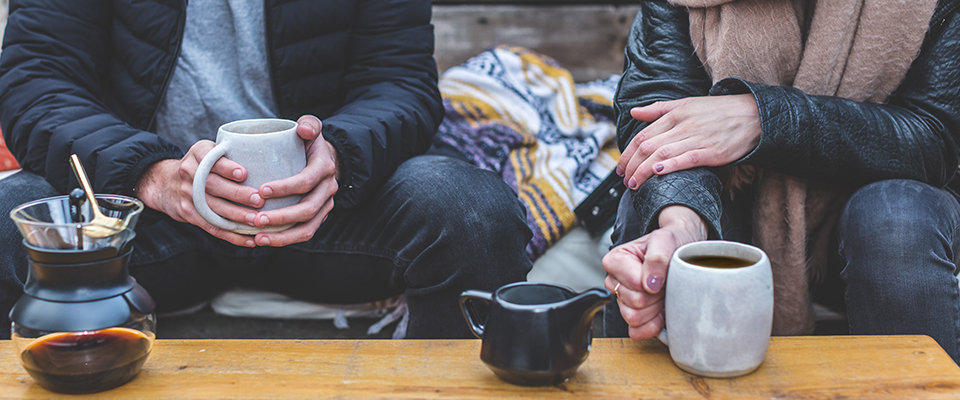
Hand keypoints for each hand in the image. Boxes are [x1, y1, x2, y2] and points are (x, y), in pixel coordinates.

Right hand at [135, 141, 263, 246]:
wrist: (165, 183)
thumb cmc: (200, 165)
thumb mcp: (207, 151)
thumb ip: (228, 153)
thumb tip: (265, 159)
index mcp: (198, 154)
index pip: (210, 159)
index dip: (226, 167)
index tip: (244, 173)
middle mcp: (189, 173)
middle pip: (213, 185)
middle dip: (237, 194)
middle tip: (258, 200)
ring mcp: (188, 195)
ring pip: (213, 208)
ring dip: (236, 216)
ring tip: (256, 220)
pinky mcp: (189, 214)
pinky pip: (212, 226)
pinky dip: (232, 235)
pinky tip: (249, 240)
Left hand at [248, 115, 339, 246]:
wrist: (324, 159)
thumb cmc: (308, 143)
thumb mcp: (311, 127)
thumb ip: (309, 124)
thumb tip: (302, 130)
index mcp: (324, 168)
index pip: (306, 181)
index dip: (285, 188)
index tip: (261, 190)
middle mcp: (328, 190)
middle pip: (307, 209)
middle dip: (281, 217)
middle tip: (255, 219)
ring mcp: (324, 206)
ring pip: (307, 228)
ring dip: (282, 236)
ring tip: (258, 237)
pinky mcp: (318, 218)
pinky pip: (304, 234)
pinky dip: (284, 240)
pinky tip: (262, 240)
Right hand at [603, 205, 706, 340]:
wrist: (683, 251)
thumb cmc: (671, 243)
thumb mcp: (666, 240)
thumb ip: (657, 258)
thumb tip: (650, 284)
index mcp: (615, 261)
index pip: (634, 285)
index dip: (653, 282)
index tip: (662, 272)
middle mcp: (615, 281)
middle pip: (634, 303)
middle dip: (656, 295)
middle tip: (666, 282)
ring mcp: (622, 300)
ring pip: (634, 318)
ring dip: (655, 308)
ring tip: (664, 292)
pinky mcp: (633, 316)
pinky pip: (637, 332)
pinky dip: (653, 325)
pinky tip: (662, 311)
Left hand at [616, 94, 759, 189]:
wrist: (755, 115)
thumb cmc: (719, 111)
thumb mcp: (687, 104)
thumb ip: (659, 109)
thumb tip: (634, 112)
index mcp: (675, 114)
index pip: (643, 135)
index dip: (627, 153)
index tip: (620, 168)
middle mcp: (683, 125)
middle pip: (648, 147)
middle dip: (632, 165)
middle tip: (624, 180)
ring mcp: (698, 139)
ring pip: (662, 154)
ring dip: (644, 171)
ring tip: (635, 184)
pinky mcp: (712, 152)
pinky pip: (687, 159)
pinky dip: (670, 166)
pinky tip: (657, 173)